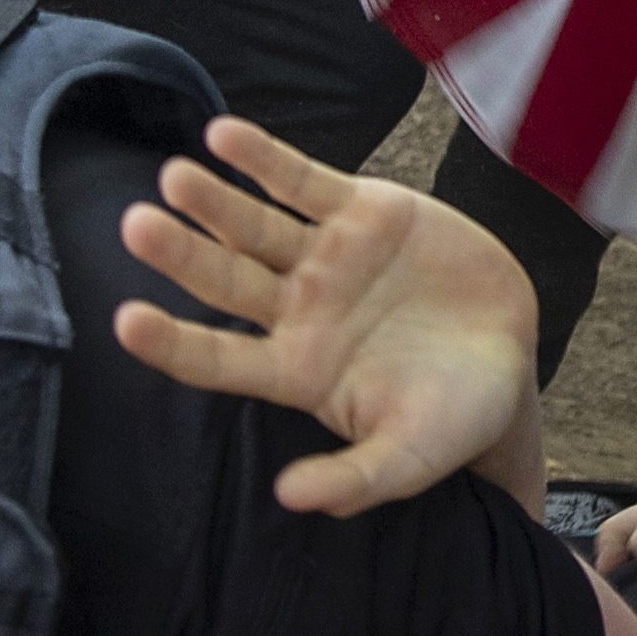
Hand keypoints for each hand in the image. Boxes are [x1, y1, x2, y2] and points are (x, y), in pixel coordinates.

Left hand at [110, 113, 547, 512]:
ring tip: (174, 176)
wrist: (512, 349)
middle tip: (133, 227)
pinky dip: (264, 159)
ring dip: (214, 201)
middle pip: (225, 280)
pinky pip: (301, 181)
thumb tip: (289, 499)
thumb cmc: (455, 415)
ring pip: (255, 226)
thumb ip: (355, 478)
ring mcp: (324, 257)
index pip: (218, 359)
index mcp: (296, 371)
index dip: (173, 341)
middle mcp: (297, 310)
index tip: (124, 321)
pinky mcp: (359, 211)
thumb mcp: (412, 456)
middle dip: (181, 254)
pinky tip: (223, 135)